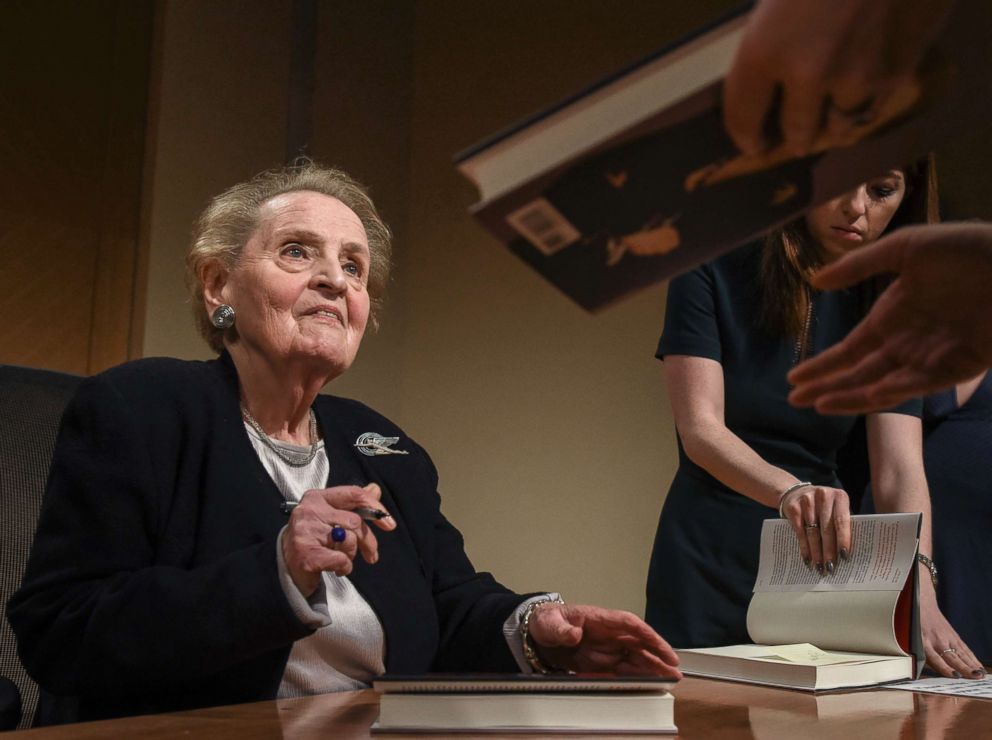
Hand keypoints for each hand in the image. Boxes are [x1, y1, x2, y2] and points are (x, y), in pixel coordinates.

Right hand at [281, 483, 395, 595]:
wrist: (287, 564)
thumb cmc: (313, 538)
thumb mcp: (332, 516)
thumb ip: (353, 503)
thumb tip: (374, 489)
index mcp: (318, 497)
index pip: (354, 494)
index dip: (375, 508)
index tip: (389, 523)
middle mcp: (309, 510)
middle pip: (355, 521)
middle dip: (367, 540)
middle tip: (371, 553)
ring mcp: (306, 532)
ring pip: (348, 540)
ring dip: (351, 555)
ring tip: (341, 558)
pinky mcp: (306, 554)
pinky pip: (341, 559)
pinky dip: (344, 567)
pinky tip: (336, 568)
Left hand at [526, 603, 680, 677]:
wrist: (535, 635)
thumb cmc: (546, 621)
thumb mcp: (549, 622)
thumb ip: (561, 629)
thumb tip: (573, 634)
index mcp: (599, 619)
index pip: (630, 624)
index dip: (649, 636)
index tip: (663, 648)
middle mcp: (608, 634)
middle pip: (638, 644)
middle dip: (658, 656)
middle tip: (674, 671)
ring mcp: (606, 649)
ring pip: (635, 659)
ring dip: (652, 668)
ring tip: (668, 679)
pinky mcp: (600, 664)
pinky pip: (621, 671)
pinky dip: (635, 678)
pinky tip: (647, 685)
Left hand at [723, 0, 952, 154]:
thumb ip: (770, 36)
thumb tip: (767, 72)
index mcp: (764, 49)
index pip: (743, 115)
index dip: (745, 136)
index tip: (752, 145)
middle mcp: (807, 74)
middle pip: (795, 130)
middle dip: (793, 137)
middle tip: (795, 139)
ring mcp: (855, 77)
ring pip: (838, 127)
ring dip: (832, 126)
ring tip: (832, 121)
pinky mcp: (895, 73)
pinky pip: (873, 109)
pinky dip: (865, 108)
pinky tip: (863, 98)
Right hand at [779, 485, 851, 572]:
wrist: (796, 492)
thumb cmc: (823, 506)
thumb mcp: (835, 508)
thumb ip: (843, 524)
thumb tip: (848, 552)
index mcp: (839, 497)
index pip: (842, 521)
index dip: (843, 540)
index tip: (845, 557)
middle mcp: (823, 496)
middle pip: (827, 529)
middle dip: (829, 551)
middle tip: (831, 568)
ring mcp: (807, 501)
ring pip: (813, 533)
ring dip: (816, 553)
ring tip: (820, 567)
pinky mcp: (794, 508)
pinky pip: (800, 532)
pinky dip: (804, 548)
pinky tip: (807, 559)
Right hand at [788, 223, 991, 413]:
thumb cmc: (967, 249)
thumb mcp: (907, 247)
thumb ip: (860, 265)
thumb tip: (815, 280)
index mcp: (892, 315)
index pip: (850, 349)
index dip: (823, 364)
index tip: (793, 378)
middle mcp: (907, 342)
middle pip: (859, 373)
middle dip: (827, 387)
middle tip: (793, 401)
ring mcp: (931, 357)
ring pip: (883, 385)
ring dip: (851, 396)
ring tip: (819, 405)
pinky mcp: (959, 367)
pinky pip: (920, 384)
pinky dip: (894, 391)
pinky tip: (868, 394)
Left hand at [920, 589, 985, 678]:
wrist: (921, 603)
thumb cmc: (913, 624)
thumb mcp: (909, 637)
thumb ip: (916, 653)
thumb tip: (919, 671)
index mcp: (923, 642)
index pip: (936, 658)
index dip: (946, 668)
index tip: (955, 675)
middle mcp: (936, 640)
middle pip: (952, 657)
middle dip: (965, 668)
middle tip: (975, 677)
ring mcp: (946, 636)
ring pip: (961, 653)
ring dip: (972, 665)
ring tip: (981, 674)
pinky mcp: (953, 634)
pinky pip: (964, 648)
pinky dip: (972, 658)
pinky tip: (979, 666)